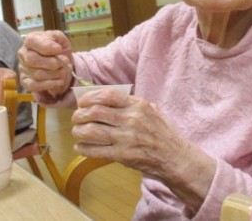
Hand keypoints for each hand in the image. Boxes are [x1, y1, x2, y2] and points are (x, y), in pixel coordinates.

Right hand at [17, 30, 73, 97]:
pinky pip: (34, 86)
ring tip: (63, 71)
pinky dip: (50, 84)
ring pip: (36, 74)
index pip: (31, 41)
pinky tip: (60, 81)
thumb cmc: (58, 48)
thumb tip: (56, 49)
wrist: (60, 62)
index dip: (46, 46)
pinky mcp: (25, 81)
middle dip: (52, 63)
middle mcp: (23, 53)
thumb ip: (57, 38)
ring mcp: (22, 68)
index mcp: (30, 40)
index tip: (59, 49)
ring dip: (54, 74)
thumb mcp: (60, 38)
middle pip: (32, 60)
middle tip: (64, 63)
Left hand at [71, 89, 215, 210]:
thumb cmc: (163, 133)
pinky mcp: (123, 155)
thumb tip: (105, 100)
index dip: (90, 97)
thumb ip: (132, 104)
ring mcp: (127, 138)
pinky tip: (80, 147)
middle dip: (80, 114)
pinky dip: (84, 148)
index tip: (82, 102)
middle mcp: (132, 119)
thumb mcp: (152, 110)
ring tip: (76, 131)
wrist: (176, 157)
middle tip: (76, 118)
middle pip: (95, 112)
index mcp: (138, 105)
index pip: (107, 95)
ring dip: (79, 131)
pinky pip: (96, 150)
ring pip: (92, 131)